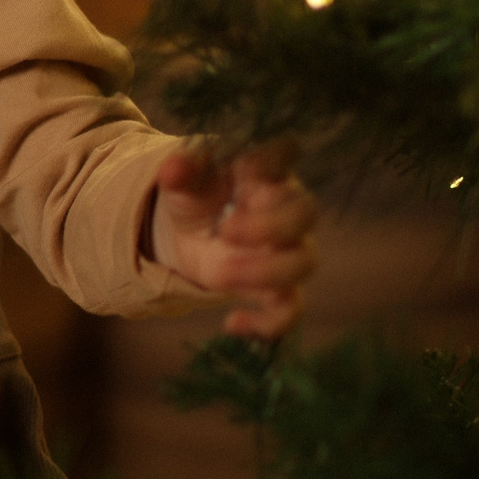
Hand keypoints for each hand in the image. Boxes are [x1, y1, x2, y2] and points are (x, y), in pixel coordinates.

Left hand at [150, 142, 316, 338]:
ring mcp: (286, 248)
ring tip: (222, 274)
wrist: (192, 231)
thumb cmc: (198, 194)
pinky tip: (232, 324)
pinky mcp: (276, 286)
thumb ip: (181, 172)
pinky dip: (268, 325)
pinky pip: (290, 309)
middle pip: (305, 213)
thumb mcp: (184, 181)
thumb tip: (173, 168)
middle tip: (226, 232)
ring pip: (304, 261)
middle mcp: (285, 206)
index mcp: (265, 170)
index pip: (286, 153)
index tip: (249, 168)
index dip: (276, 159)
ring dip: (266, 272)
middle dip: (270, 226)